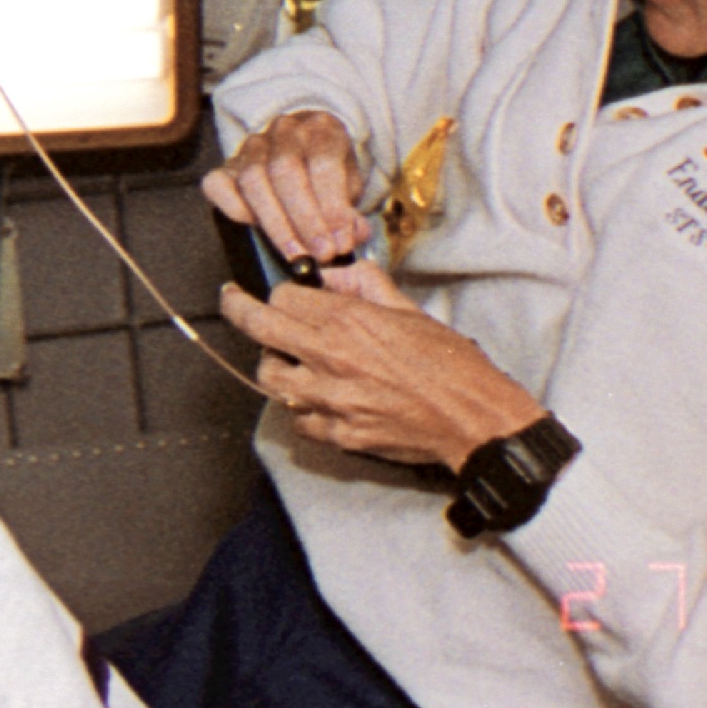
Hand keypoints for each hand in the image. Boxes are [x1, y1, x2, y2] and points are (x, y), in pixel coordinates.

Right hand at [204, 107, 370, 270]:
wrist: (304, 152)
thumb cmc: (327, 174)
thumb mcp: (350, 186)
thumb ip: (352, 212)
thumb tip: (351, 236)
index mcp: (321, 129)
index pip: (323, 164)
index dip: (332, 207)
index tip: (341, 243)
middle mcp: (284, 130)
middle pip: (286, 171)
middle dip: (305, 220)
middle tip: (320, 254)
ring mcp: (252, 146)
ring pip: (254, 180)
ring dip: (276, 224)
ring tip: (297, 255)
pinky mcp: (227, 164)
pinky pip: (219, 184)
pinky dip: (234, 208)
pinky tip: (254, 229)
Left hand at [221, 260, 547, 474]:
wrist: (473, 418)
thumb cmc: (450, 365)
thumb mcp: (410, 310)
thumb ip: (367, 285)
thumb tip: (336, 273)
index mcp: (349, 320)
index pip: (282, 296)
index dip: (279, 292)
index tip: (275, 293)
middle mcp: (331, 357)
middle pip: (260, 328)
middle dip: (240, 310)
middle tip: (233, 303)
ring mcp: (331, 399)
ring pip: (271, 378)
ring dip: (273, 366)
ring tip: (284, 360)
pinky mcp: (339, 434)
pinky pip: (299, 420)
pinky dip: (301, 409)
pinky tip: (315, 400)